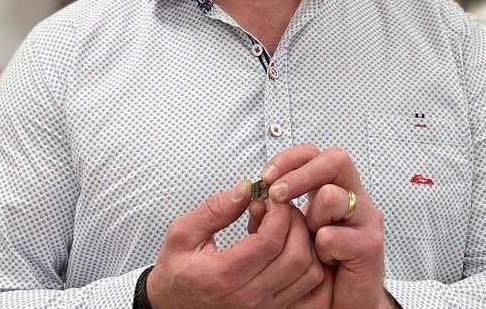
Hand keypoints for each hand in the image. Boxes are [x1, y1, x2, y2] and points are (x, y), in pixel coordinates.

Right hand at [146, 179, 327, 308]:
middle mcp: (249, 298)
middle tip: (280, 208)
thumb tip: (247, 188)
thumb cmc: (177, 272)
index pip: (271, 240)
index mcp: (224, 276)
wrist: (172, 308)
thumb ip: (215, 209)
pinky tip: (292, 250)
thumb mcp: (182, 234)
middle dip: (295, 222)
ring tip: (283, 229)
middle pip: (297, 256)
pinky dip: (312, 267)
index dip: (279, 211)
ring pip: (311, 274)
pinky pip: (312, 293)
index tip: (271, 196)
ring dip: (306, 244)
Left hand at [262, 145, 392, 308]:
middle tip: (276, 194)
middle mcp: (353, 198)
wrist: (341, 305)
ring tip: (308, 238)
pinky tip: (323, 258)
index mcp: (331, 189)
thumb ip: (268, 216)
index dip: (289, 159)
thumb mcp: (282, 238)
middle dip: (299, 175)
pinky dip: (322, 248)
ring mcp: (365, 220)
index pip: (314, 154)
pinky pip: (335, 235)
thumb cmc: (316, 270)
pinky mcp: (369, 246)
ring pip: (333, 195)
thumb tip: (251, 196)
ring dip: (310, 216)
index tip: (265, 177)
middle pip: (335, 160)